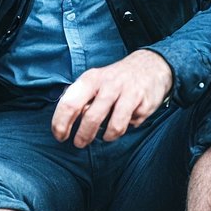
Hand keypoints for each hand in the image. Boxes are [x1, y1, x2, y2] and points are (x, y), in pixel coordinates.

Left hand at [51, 50, 173, 147]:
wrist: (150, 66)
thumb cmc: (114, 80)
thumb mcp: (94, 81)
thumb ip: (79, 99)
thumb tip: (63, 120)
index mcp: (91, 79)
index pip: (69, 104)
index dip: (60, 124)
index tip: (60, 136)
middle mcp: (108, 84)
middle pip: (90, 117)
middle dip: (83, 136)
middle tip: (79, 144)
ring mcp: (127, 93)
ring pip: (113, 126)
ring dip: (106, 136)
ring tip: (105, 137)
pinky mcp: (143, 103)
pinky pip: (130, 124)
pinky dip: (125, 128)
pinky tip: (124, 123)